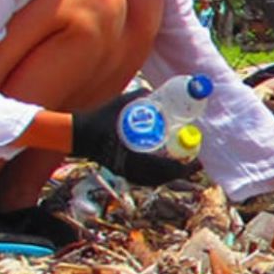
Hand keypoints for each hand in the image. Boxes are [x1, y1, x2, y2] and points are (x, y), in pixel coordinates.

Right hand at [72, 89, 196, 185]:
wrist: (78, 133)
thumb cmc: (98, 119)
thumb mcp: (120, 104)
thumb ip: (138, 98)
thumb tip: (154, 92)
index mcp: (130, 156)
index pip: (162, 168)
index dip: (181, 168)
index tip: (195, 161)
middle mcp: (128, 168)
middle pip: (160, 178)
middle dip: (180, 172)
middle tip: (194, 163)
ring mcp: (123, 172)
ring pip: (152, 180)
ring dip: (169, 175)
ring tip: (183, 165)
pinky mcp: (120, 171)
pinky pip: (143, 178)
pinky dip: (157, 175)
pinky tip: (164, 167)